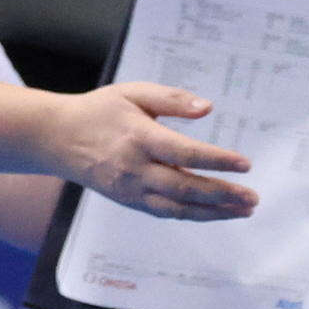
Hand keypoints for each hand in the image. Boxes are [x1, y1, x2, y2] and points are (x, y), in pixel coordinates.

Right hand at [43, 85, 258, 219]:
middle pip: (185, 187)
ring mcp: (130, 189)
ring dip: (213, 212)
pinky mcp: (128, 201)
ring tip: (243, 211)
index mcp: (138, 137)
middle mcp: (134, 168)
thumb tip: (208, 109)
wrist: (56, 138)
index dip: (217, 161)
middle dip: (222, 195)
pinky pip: (164, 212)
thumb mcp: (132, 92)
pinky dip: (192, 215)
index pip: (184, 153)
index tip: (245, 164)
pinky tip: (214, 213)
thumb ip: (171, 98)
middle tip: (252, 198)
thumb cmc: (98, 112)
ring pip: (177, 207)